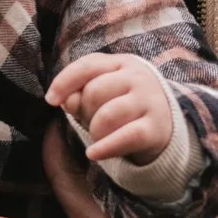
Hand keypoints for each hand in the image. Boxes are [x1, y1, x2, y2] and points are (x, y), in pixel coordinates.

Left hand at [46, 51, 173, 163]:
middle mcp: (138, 77)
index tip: (50, 100)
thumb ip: (80, 93)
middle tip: (93, 122)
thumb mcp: (102, 94)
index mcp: (122, 63)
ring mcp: (149, 101)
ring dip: (95, 132)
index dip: (64, 82)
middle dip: (85, 112)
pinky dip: (105, 147)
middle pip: (94, 92)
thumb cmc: (124, 106)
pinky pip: (124, 137)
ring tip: (99, 137)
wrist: (166, 125)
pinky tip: (94, 154)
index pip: (88, 65)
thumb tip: (64, 100)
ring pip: (106, 116)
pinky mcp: (156, 128)